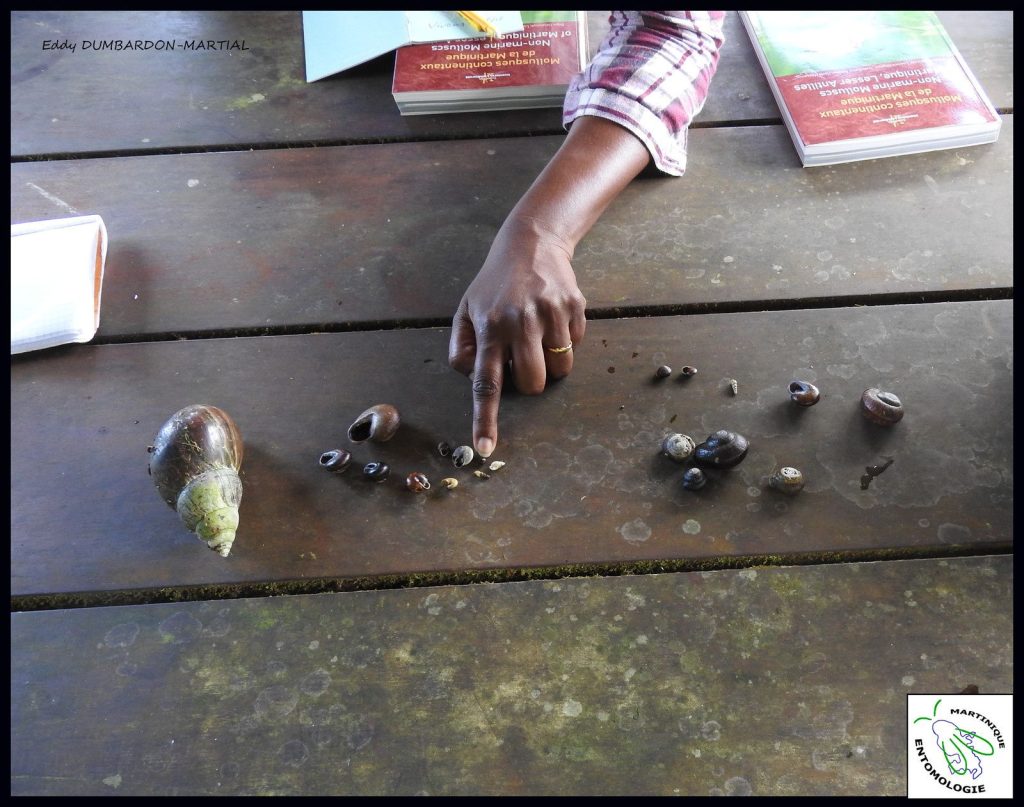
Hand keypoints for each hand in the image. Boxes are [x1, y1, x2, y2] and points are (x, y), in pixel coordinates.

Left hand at [448, 215, 586, 457]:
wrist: (531, 242)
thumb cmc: (495, 283)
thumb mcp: (466, 309)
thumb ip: (462, 348)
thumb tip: (473, 377)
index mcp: (489, 327)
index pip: (485, 383)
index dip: (485, 419)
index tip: (486, 449)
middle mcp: (520, 322)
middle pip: (532, 385)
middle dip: (530, 382)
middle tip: (523, 359)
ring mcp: (550, 314)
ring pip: (559, 370)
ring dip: (550, 364)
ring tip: (538, 335)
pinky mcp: (574, 307)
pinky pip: (576, 347)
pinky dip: (565, 341)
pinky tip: (552, 317)